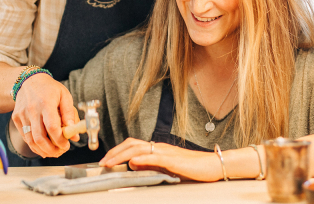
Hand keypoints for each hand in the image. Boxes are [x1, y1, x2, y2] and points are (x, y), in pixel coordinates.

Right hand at [11, 73, 79, 157]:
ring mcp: (22, 115)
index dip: (59, 140)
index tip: (66, 145)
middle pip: (40, 137)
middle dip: (51, 150)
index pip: (52, 127)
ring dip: (42, 150)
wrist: (29, 80)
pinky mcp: (16, 118)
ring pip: (31, 140)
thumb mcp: (64, 96)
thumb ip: (70, 114)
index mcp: (46, 103)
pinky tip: (43, 147)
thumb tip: (74, 134)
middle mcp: (32, 110)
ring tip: (53, 152)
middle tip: (60, 151)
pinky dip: (34, 145)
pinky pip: (25, 137)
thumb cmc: (49, 88)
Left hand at [99, 138, 222, 181]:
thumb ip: (150, 165)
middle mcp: (159, 147)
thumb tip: (133, 164)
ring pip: (139, 149)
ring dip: (121, 155)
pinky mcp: (173, 160)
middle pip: (132, 144)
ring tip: (110, 163)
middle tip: (102, 162)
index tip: (106, 161)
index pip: (132, 146)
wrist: (211, 165)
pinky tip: (133, 162)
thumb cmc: (192, 168)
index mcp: (157, 149)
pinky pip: (155, 157)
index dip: (117, 151)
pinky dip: (142, 159)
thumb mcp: (166, 168)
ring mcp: (166, 152)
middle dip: (114, 152)